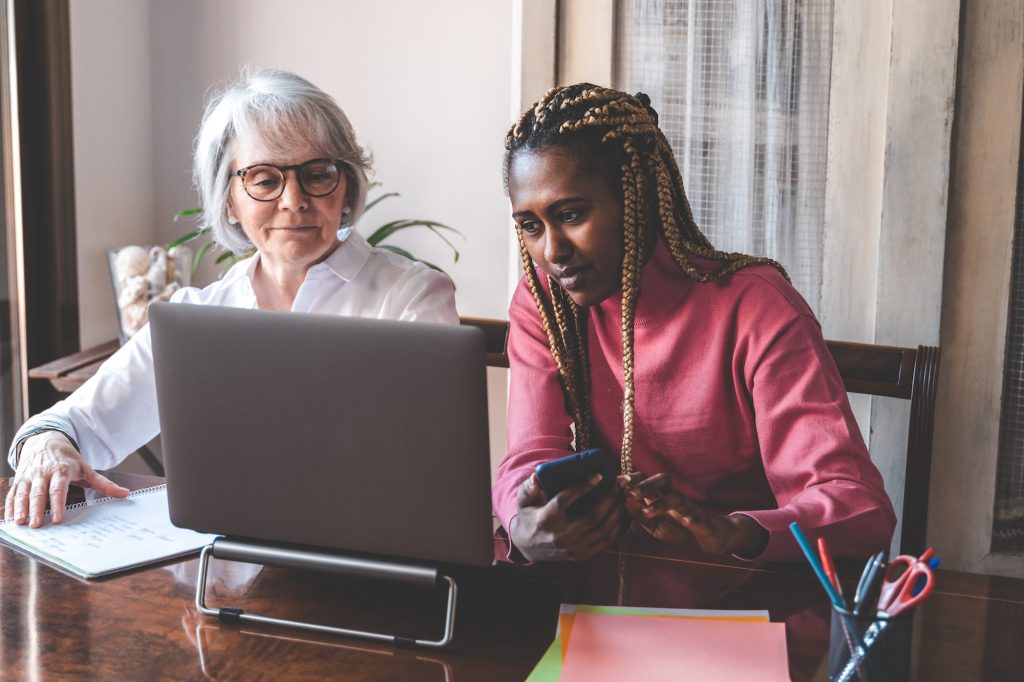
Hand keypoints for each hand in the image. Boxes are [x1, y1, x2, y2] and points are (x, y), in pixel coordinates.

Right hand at [4, 431, 128, 526]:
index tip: (58, 518)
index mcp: (61, 470)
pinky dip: (10, 506)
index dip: (58, 503)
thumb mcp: (86, 468)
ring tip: (20, 524)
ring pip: (22, 493)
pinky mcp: (19, 479)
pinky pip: (12, 493)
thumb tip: (125, 494)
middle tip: (36, 525)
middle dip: (36, 509)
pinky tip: (10, 519)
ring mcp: (29, 476)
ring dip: (20, 508)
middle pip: (39, 493)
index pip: (59, 488)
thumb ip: (103, 483)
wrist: (45, 440)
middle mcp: (43, 473)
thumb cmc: (68, 458)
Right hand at [508, 472, 624, 561]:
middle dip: (610, 498)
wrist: (528, 546)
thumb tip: (537, 476)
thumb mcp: (523, 501)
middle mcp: (561, 535)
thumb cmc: (529, 516)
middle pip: (593, 516)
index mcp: (546, 518)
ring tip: (624, 495)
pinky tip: (621, 512)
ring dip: (617, 511)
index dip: (583, 487)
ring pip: (603, 529)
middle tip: (621, 483)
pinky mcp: (581, 555)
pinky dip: (617, 526)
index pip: (565, 499)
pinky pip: (606, 541)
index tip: (599, 475)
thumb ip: (529, 488)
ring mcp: (573, 548)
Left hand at [620, 472, 767, 557]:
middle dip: (645, 485)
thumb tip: (625, 501)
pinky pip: (698, 515)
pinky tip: (685, 521)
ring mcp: (689, 507)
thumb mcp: (654, 527)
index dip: (633, 480)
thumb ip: (640, 516)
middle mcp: (674, 498)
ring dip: (661, 503)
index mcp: (660, 497)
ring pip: (677, 496)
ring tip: (647, 512)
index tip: (618, 484)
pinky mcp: (704, 519)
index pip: (647, 481)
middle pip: (662, 480)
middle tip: (630, 493)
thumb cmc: (679, 531)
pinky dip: (692, 517)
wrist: (709, 540)